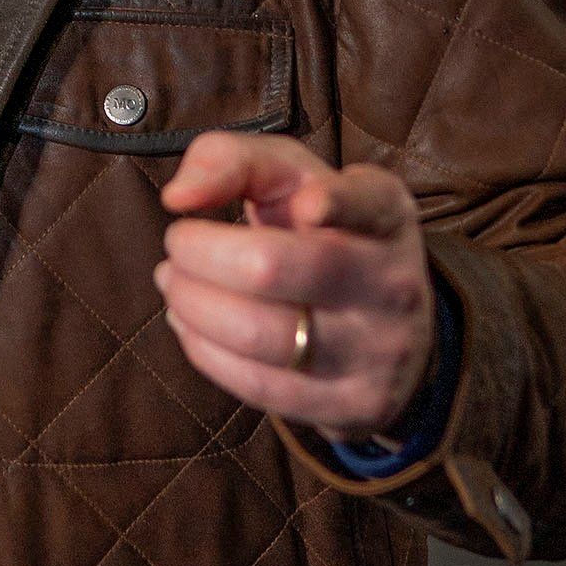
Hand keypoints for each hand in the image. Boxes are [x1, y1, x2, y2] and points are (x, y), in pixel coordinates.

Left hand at [155, 130, 433, 444]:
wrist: (392, 329)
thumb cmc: (322, 233)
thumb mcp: (293, 180)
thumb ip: (233, 160)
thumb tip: (179, 197)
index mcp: (385, 214)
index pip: (368, 204)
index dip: (338, 203)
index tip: (305, 206)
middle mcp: (393, 282)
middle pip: (272, 267)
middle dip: (198, 253)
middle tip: (177, 243)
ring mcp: (378, 350)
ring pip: (256, 333)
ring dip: (190, 303)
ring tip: (172, 281)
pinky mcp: (355, 404)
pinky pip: (258, 384)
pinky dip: (204, 349)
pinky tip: (190, 324)